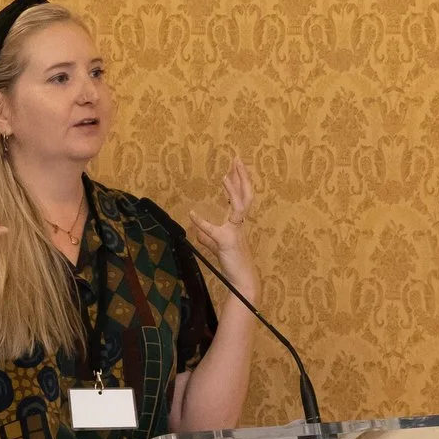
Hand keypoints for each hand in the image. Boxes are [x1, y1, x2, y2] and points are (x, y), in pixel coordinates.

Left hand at [191, 152, 258, 301]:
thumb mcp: (216, 246)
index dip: (235, 182)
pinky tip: (193, 214)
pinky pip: (214, 231)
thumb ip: (207, 236)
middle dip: (241, 175)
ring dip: (234, 189)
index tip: (231, 168)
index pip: (238, 197)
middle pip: (245, 194)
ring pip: (241, 205)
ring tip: (227, 173)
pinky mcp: (228, 242)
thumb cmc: (232, 263)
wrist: (241, 280)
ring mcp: (236, 232)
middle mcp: (240, 224)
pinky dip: (203, 223)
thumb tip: (196, 228)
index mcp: (237, 223)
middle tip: (236, 158)